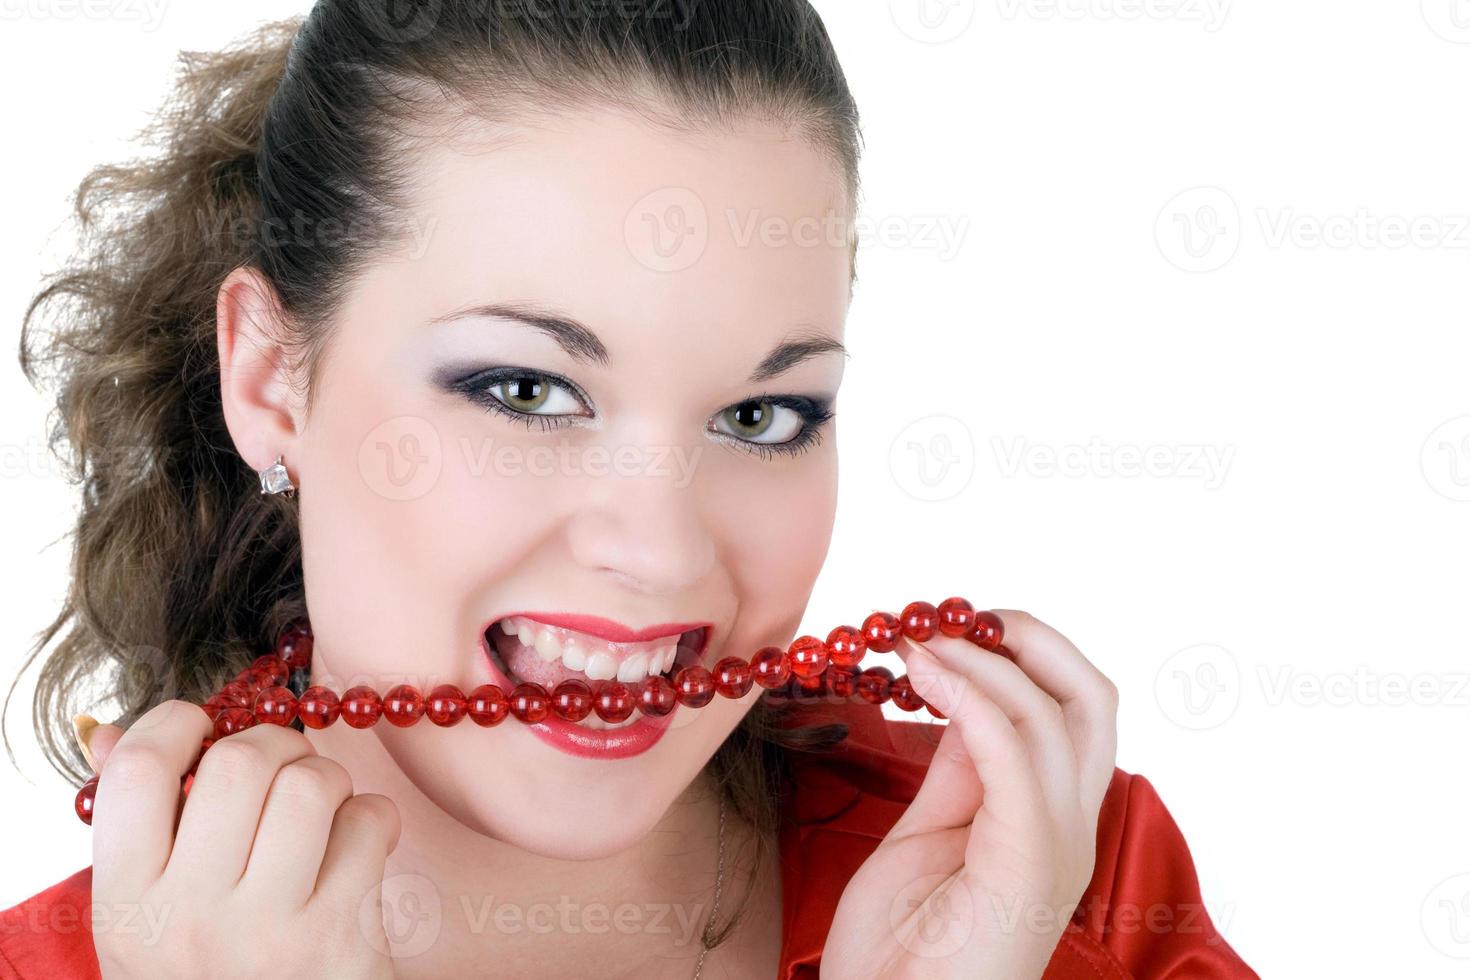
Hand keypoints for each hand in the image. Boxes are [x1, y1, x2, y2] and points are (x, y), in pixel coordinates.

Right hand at [86, 700, 401, 978]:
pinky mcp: (342, 939)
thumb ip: (133, 827)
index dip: (174, 724)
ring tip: (322, 809)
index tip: (201, 728)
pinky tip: (357, 848)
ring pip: (310, 786)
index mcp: (126, 906)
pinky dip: (372, 820)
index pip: (137, 773)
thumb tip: (112, 732)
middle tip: (281, 767)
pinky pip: (369, 823)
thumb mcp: (148, 919)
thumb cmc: (211, 971)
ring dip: (327, 780)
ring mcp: (269, 933)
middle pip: (238, 765)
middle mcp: (190, 920)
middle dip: (272, 744)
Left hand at [822, 610, 1118, 978]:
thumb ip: (958, 766)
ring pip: (1056, 716)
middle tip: (953, 613)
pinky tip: (923, 671)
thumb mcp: (930, 831)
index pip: (1072, 706)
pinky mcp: (1027, 866)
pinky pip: (1014, 758)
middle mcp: (1071, 827)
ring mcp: (1057, 848)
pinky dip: (971, 699)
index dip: (1020, 649)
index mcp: (1053, 818)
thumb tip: (959, 690)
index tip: (949, 621)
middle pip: (1090, 698)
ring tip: (915, 634)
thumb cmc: (902, 948)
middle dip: (1027, 637)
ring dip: (982, 658)